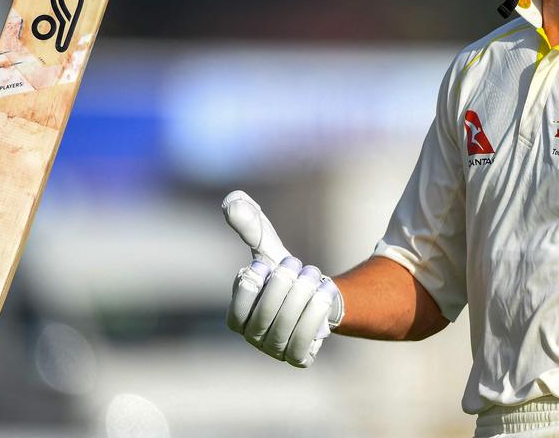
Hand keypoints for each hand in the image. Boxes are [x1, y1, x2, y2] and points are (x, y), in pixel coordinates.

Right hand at [222, 190, 342, 367]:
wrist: (317, 296)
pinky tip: (325, 292)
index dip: (250, 288)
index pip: (235, 312)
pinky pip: (304, 343)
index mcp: (237, 318)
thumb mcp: (268, 247)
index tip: (264, 264)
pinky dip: (316, 314)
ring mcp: (276, 352)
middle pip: (264, 318)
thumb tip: (232, 200)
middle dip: (283, 286)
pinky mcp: (299, 358)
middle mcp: (253, 339)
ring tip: (314, 274)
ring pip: (286, 328)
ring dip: (303, 297)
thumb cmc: (284, 272)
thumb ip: (249, 227)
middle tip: (297, 263)